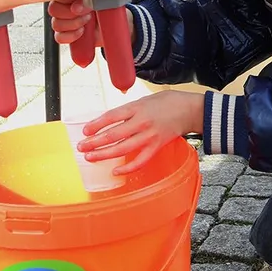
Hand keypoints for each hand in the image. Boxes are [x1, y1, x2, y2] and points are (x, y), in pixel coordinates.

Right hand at [48, 0, 133, 45]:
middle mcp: (66, 7)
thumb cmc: (109, 8)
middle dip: (70, 13)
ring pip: (56, 24)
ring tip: (88, 21)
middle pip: (53, 9)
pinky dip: (71, 36)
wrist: (115, 25)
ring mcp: (65, 21)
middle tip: (87, 13)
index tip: (80, 1)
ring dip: (73, 24)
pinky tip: (82, 32)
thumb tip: (77, 7)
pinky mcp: (67, 35)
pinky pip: (59, 37)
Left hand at [76, 90, 204, 174]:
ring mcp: (149, 136)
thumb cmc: (168, 102)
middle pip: (113, 135)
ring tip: (90, 157)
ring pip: (122, 149)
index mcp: (137, 108)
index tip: (85, 131)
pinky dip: (127, 168)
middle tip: (81, 146)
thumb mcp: (145, 99)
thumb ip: (128, 110)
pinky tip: (116, 171)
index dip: (96, 125)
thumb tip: (109, 120)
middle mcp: (141, 122)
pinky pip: (140, 161)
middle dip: (94, 142)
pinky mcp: (156, 146)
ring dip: (104, 154)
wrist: (190, 110)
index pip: (111, 117)